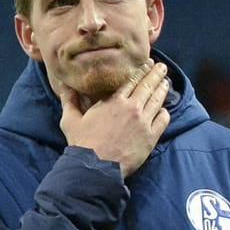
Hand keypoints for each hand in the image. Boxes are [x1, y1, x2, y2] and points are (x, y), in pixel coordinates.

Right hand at [59, 60, 169, 178]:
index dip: (141, 70)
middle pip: (147, 86)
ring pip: (157, 101)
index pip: (131, 80)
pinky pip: (163, 120)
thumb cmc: (82, 143)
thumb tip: (63, 83)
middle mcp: (132, 108)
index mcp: (114, 101)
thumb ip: (69, 99)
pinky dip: (164, 112)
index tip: (148, 63)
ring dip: (162, 89)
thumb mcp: (71, 119)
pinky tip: (164, 109)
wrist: (96, 166)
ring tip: (166, 82)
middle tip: (162, 67)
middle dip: (155, 74)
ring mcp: (143, 122)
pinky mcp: (151, 136)